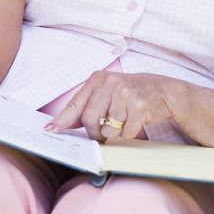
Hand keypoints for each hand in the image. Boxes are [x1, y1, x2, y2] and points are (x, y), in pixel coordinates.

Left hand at [46, 71, 176, 141]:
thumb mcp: (107, 92)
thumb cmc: (130, 93)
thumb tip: (62, 124)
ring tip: (125, 119)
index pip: (76, 103)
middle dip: (95, 133)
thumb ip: (87, 106)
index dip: (62, 120)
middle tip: (103, 134)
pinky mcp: (139, 105)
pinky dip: (130, 132)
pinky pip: (126, 132)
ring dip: (115, 133)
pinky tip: (136, 119)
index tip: (51, 130)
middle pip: (90, 120)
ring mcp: (125, 93)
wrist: (162, 90)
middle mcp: (110, 83)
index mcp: (98, 79)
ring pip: (109, 129)